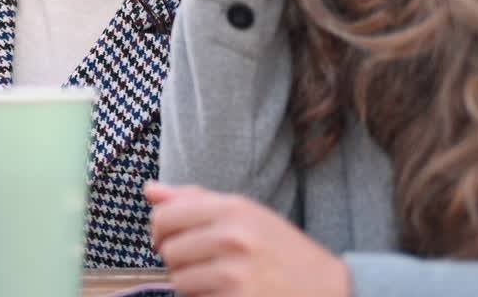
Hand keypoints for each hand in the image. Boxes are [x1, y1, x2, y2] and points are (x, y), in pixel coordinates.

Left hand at [146, 182, 350, 296]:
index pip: (164, 217)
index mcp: (233, 208)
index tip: (170, 239)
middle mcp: (233, 237)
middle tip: (205, 263)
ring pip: (179, 280)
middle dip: (178, 261)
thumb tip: (149, 191)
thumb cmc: (280, 249)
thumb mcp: (244, 213)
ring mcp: (236, 273)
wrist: (329, 289)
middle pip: (168, 251)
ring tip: (221, 280)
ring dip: (192, 285)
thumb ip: (193, 200)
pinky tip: (230, 294)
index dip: (160, 232)